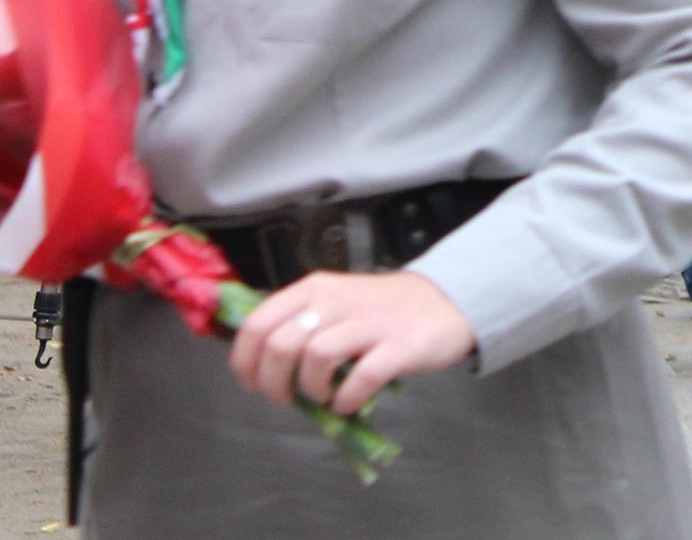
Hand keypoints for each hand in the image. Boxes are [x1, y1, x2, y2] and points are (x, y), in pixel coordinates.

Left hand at [230, 269, 475, 415]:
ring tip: (323, 396)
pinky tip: (348, 402)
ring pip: (316, 357)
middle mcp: (336, 301)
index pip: (257, 323)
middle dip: (273, 382)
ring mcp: (369, 322)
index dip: (246, 361)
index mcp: (314, 289)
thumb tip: (262, 365)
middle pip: (280, 344)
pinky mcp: (399, 346)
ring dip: (311, 389)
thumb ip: (300, 323)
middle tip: (287, 397)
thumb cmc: (382, 309)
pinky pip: (362, 377)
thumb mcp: (334, 302)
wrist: (446, 300)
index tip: (253, 383)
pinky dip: (347, 398)